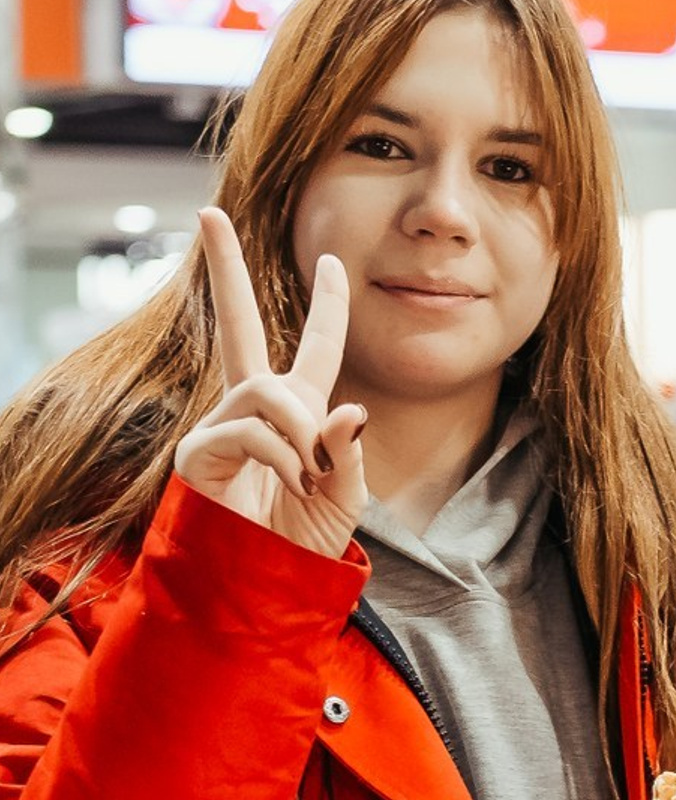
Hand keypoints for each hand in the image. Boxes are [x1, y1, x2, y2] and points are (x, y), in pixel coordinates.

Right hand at [172, 209, 368, 556]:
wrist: (266, 586)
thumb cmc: (301, 544)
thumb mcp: (346, 498)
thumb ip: (348, 454)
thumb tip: (350, 408)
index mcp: (298, 413)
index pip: (316, 349)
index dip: (328, 306)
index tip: (331, 261)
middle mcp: (255, 408)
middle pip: (238, 324)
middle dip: (226, 269)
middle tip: (208, 213)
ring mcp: (222, 425)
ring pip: (266, 389)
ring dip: (300, 432)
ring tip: (309, 475)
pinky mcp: (199, 451)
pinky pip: (250, 430)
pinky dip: (283, 456)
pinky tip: (291, 484)